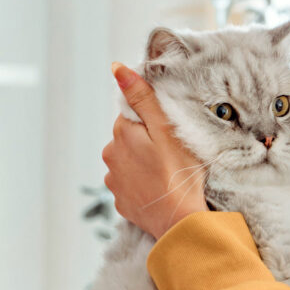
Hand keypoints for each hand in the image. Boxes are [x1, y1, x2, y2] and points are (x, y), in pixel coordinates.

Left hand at [103, 63, 207, 241]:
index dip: (153, 121)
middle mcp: (110, 156)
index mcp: (121, 134)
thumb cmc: (179, 173)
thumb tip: (117, 68)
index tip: (169, 133)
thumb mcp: (166, 128)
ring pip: (130, 162)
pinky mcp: (121, 202)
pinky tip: (160, 189)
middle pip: (130, 138)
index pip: (133, 115)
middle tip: (172, 154)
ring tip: (167, 173)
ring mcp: (114, 182)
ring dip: (145, 163)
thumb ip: (142, 97)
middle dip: (147, 142)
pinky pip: (132, 185)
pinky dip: (143, 185)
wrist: (179, 221)